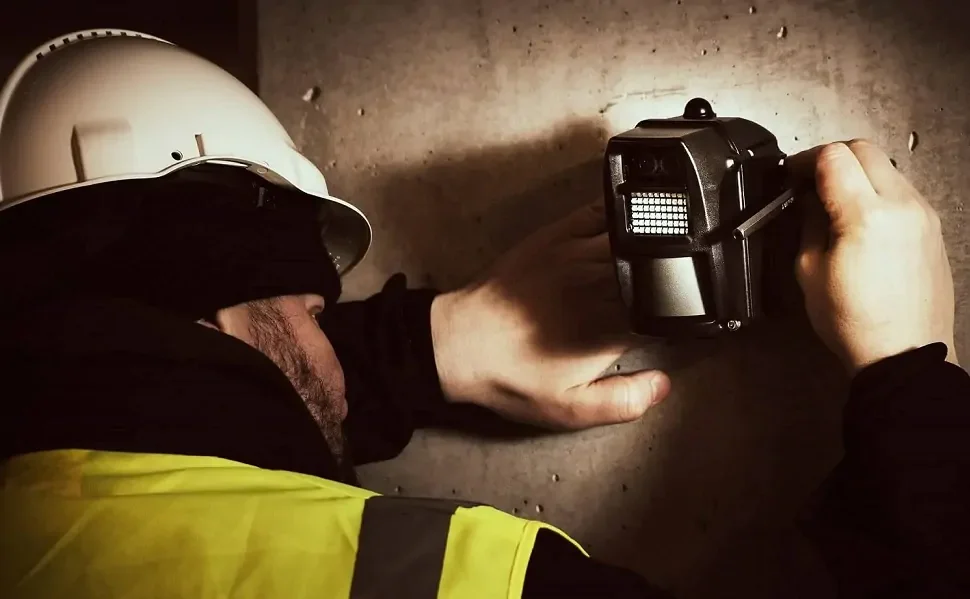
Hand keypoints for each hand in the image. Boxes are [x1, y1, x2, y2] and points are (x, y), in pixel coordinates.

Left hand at [430, 202, 670, 428]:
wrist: (459, 344)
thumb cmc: (512, 376)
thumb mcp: (568, 408)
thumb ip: (622, 400)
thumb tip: (664, 384)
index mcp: (610, 326)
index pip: (666, 311)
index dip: (681, 314)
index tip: (684, 319)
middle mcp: (600, 283)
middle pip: (655, 270)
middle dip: (672, 278)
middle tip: (679, 284)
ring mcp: (578, 253)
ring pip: (634, 238)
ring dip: (654, 244)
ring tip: (665, 251)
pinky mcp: (556, 235)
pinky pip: (599, 213)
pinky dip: (622, 214)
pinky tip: (631, 220)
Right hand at [790, 140, 957, 372]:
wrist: (904, 353)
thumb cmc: (855, 322)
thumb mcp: (809, 272)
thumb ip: (808, 224)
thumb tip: (808, 199)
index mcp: (865, 216)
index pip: (834, 157)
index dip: (805, 160)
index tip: (792, 174)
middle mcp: (901, 206)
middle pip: (864, 149)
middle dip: (832, 157)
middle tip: (810, 179)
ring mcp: (923, 214)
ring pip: (886, 166)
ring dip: (857, 172)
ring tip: (834, 199)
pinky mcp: (932, 226)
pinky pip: (902, 189)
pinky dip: (877, 190)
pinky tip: (861, 216)